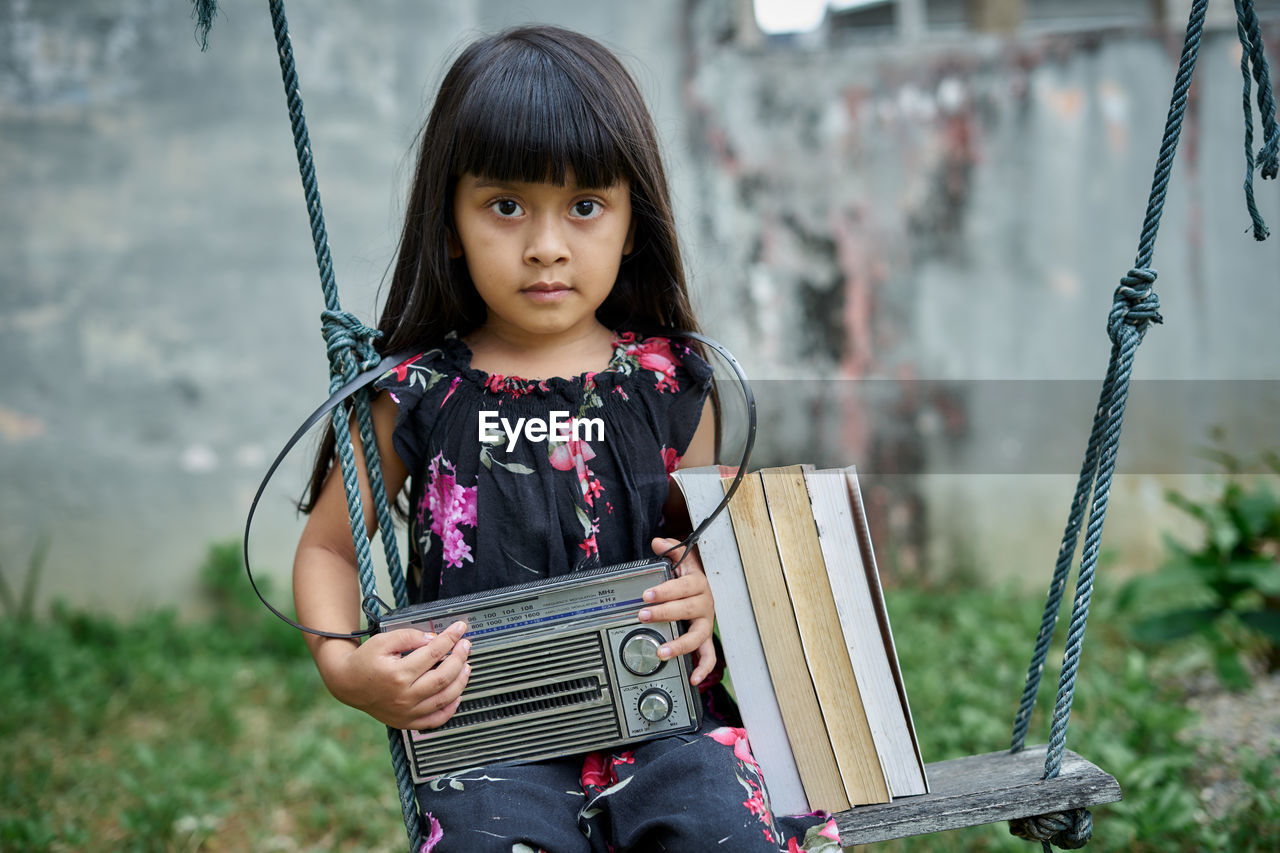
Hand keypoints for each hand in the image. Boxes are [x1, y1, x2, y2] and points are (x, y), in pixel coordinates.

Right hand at [317, 620, 471, 729]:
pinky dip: (450, 708)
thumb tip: (434, 640)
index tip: (459, 628)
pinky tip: (457, 695)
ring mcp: (407, 712)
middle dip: (459, 658)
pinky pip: (435, 720)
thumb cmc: (365, 661)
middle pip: (443, 677)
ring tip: (466, 666)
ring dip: (461, 681)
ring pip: (444, 698)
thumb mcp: (383, 641)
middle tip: (465, 645)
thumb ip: (409, 637)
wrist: (348, 684)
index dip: (450, 639)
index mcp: (397, 674)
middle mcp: (404, 696)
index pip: (433, 653)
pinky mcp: (407, 722)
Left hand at [641, 537, 716, 685]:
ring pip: (697, 636)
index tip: (647, 594)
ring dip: (680, 645)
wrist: (704, 586)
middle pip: (687, 609)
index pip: (683, 587)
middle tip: (643, 614)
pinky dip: (703, 668)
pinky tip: (693, 677)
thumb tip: (658, 543)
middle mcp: (704, 604)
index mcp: (698, 584)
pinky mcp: (704, 638)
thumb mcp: (682, 558)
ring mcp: (705, 623)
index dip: (665, 590)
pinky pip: (708, 655)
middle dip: (664, 613)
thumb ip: (671, 549)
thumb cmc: (690, 574)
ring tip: (662, 651)